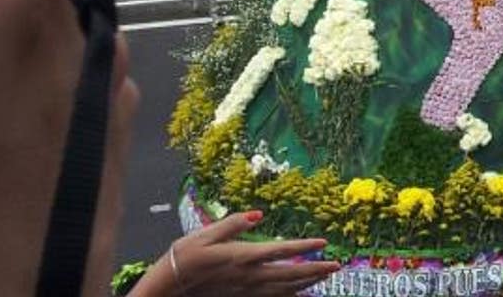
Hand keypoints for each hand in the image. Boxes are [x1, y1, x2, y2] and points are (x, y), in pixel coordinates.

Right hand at [137, 210, 339, 296]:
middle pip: (289, 274)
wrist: (166, 290)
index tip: (324, 243)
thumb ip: (232, 224)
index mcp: (241, 256)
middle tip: (337, 265)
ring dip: (307, 283)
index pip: (280, 250)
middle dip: (315, 270)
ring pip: (284, 289)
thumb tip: (258, 214)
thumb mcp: (204, 235)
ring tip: (325, 276)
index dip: (304, 247)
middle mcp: (248, 276)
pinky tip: (301, 293)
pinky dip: (289, 295)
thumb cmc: (183, 258)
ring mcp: (245, 290)